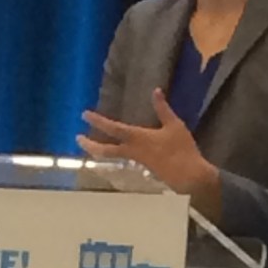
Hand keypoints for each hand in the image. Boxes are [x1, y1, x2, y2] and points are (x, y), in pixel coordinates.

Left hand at [77, 88, 220, 217]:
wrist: (189, 176)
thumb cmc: (181, 149)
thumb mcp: (174, 125)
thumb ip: (163, 109)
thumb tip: (155, 91)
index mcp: (138, 138)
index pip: (113, 128)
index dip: (98, 121)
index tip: (84, 115)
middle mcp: (133, 150)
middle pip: (105, 149)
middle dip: (90, 144)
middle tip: (77, 139)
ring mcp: (137, 160)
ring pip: (113, 155)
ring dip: (99, 150)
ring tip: (90, 146)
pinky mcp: (144, 167)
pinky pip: (124, 158)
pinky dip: (114, 153)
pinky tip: (118, 150)